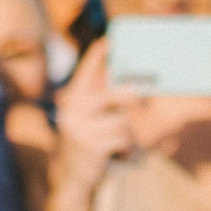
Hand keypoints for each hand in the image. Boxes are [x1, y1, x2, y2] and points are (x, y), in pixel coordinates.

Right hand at [48, 40, 135, 200]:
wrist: (68, 172)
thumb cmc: (86, 135)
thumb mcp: (86, 114)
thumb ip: (99, 95)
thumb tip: (127, 81)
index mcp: (73, 96)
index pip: (86, 70)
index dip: (98, 54)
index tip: (110, 39)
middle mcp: (73, 109)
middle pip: (110, 95)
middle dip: (129, 96)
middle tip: (142, 94)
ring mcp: (81, 128)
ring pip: (121, 121)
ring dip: (127, 129)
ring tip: (119, 136)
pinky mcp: (91, 147)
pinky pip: (122, 139)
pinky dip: (126, 146)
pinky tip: (117, 151)